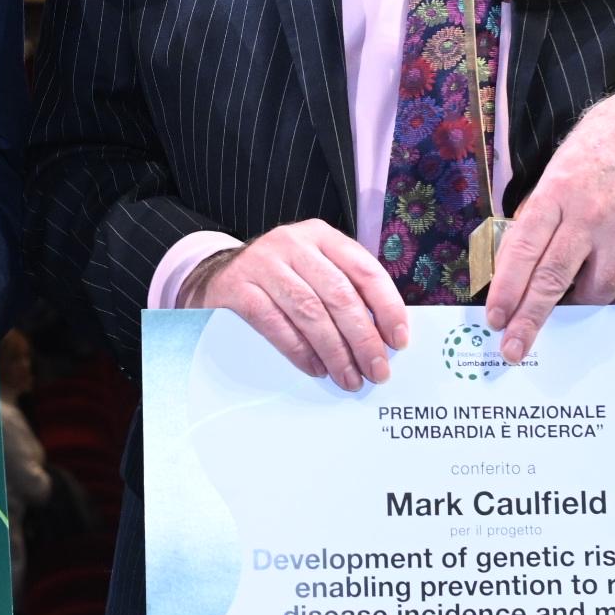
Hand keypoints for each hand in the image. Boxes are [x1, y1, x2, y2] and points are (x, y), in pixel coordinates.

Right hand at [188, 220, 407, 390]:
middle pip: (339, 295)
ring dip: (335, 352)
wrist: (216, 275)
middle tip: (377, 370)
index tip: (399, 341)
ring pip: (310, 312)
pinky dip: (300, 351)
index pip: (365, 270)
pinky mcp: (238, 289)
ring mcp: (263, 264)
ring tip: (349, 378)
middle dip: (363, 339)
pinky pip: (276, 325)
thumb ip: (346, 290)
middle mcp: (293, 243)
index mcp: (321, 236)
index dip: (387, 307)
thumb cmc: (280, 277)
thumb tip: (385, 336)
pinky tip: (316, 369)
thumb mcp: (314, 268)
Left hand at [483, 74, 614, 361]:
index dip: (506, 289)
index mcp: (557, 192)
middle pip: (552, 280)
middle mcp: (589, 214)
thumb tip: (517, 260)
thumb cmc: (605, 143)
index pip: (522, 250)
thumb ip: (540, 211)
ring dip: (578, 306)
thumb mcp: (559, 165)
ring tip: (568, 304)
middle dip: (529, 320)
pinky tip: (607, 291)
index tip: (495, 317)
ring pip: (597, 291)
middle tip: (512, 347)